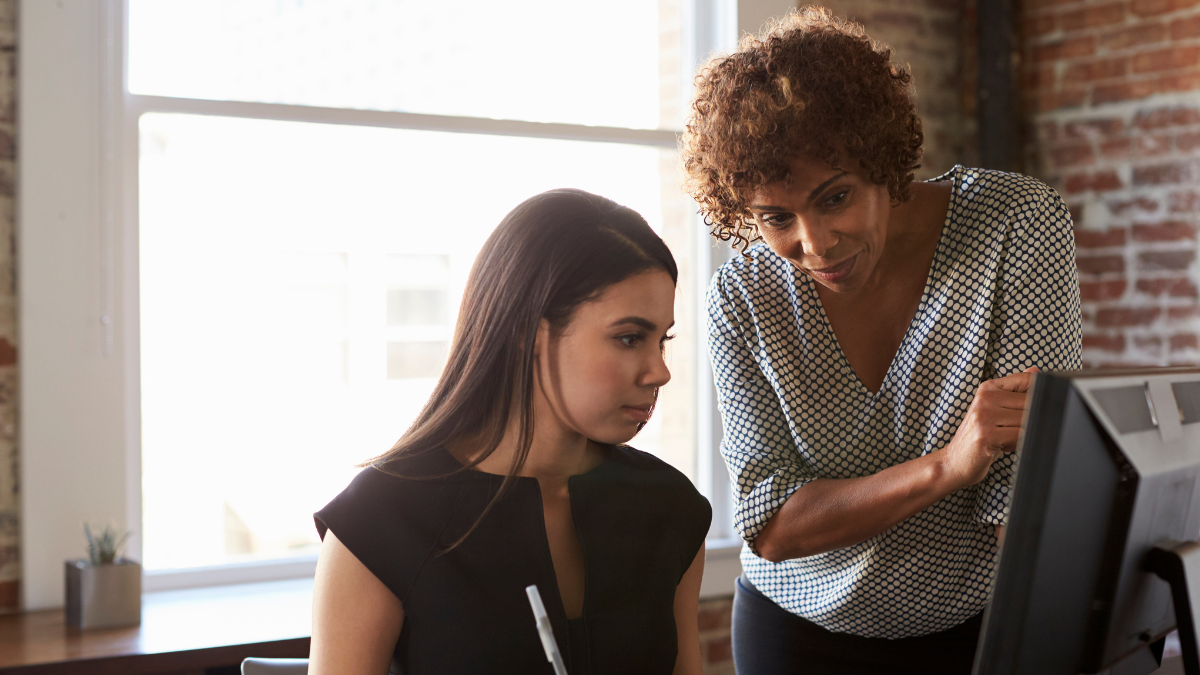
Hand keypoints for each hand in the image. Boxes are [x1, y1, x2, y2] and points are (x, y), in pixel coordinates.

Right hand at [939, 368, 1038, 490]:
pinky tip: (1004, 446)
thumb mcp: (995, 410)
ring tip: (1007, 439)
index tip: (1031, 410)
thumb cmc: (979, 437)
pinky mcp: (986, 435)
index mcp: (988, 388)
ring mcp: (984, 416)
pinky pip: (1020, 436)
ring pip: (1027, 420)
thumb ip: (1015, 391)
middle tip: (1014, 430)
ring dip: (1024, 434)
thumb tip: (1036, 371)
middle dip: (1031, 420)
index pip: (1027, 380)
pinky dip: (1019, 444)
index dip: (1038, 396)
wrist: (955, 461)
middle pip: (1031, 402)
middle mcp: (985, 398)